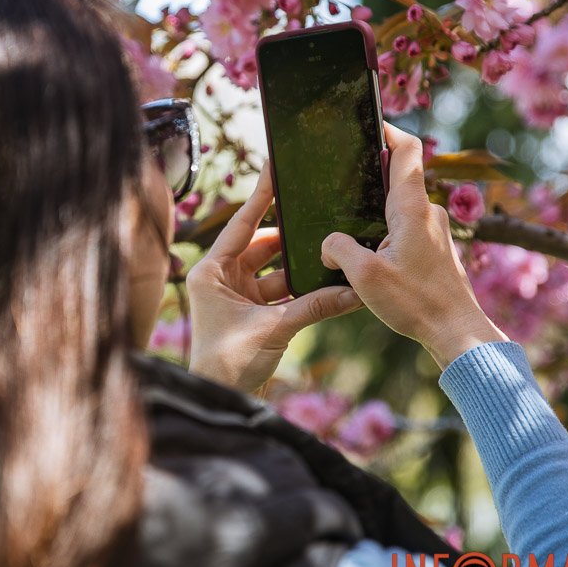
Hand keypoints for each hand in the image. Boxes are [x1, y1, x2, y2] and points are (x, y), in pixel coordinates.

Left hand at [187, 160, 364, 392]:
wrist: (221, 399)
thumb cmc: (230, 361)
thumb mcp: (275, 327)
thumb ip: (316, 305)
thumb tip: (355, 291)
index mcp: (212, 270)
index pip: (242, 223)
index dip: (262, 196)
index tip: (276, 168)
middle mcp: (221, 278)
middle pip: (263, 246)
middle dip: (293, 239)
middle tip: (321, 219)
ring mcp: (237, 295)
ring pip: (277, 271)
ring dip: (302, 269)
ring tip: (333, 254)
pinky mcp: (252, 313)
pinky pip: (282, 294)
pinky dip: (303, 292)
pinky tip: (331, 285)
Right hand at [320, 122, 508, 368]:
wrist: (457, 333)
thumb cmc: (415, 302)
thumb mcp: (363, 275)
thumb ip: (338, 248)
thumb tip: (328, 244)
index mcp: (412, 208)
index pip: (407, 150)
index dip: (389, 130)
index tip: (370, 123)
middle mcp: (429, 213)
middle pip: (400, 178)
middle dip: (371, 176)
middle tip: (342, 181)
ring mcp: (435, 232)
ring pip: (402, 208)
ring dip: (377, 211)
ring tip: (349, 226)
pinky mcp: (436, 251)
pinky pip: (407, 229)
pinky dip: (387, 232)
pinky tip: (370, 255)